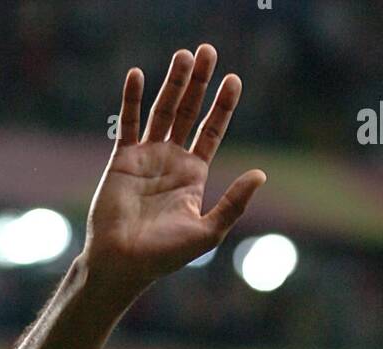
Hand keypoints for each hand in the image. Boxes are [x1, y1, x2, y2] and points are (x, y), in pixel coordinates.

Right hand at [82, 45, 265, 299]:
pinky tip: (138, 75)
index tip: (234, 79)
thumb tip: (261, 174)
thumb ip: (234, 203)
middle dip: (199, 83)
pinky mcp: (121, 159)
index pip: (211, 131)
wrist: (123, 263)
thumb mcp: (208, 231)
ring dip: (173, 83)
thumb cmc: (165, 255)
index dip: (223, 106)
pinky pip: (128, 123)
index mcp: (193, 176)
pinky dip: (132, 99)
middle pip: (188, 112)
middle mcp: (170, 161)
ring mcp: (145, 158)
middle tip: (208, 51)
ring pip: (162, 111)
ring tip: (184, 55)